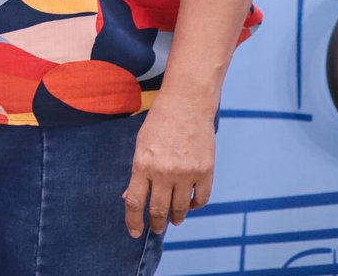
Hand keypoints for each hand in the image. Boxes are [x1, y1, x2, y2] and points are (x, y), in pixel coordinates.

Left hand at [123, 91, 216, 236]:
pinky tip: (189, 205)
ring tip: (173, 219)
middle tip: (157, 229)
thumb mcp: (140, 145)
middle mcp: (164, 172)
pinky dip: (195, 205)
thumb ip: (138, 173)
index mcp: (143, 164)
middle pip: (159, 209)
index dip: (133, 221)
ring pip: (180, 208)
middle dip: (157, 223)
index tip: (135, 233)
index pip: (135, 202)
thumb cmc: (159, 123)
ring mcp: (187, 173)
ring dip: (176, 217)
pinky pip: (201, 199)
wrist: (187, 104)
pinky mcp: (206, 171)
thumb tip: (131, 198)